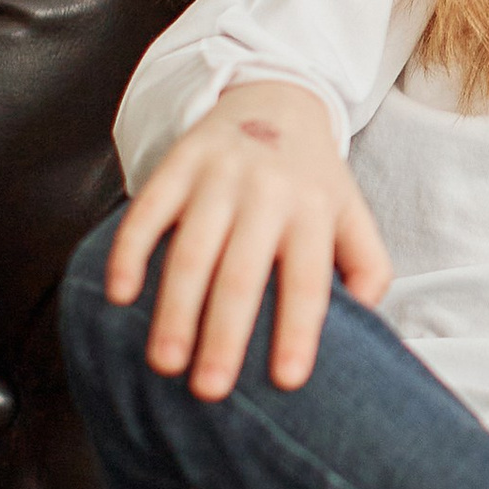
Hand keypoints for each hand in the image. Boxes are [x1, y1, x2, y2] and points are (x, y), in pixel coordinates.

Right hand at [106, 81, 392, 400]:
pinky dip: (129, 252)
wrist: (276, 98)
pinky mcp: (178, 163)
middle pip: (242, 274)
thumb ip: (368, 269)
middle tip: (210, 391)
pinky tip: (119, 295)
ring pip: (191, 250)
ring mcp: (219, 176)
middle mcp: (268, 193)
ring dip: (174, 310)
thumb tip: (365, 331)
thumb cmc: (313, 181)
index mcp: (315, 212)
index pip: (309, 281)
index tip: (286, 382)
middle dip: (224, 336)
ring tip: (163, 363)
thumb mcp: (353, 215)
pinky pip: (147, 210)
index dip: (298, 331)